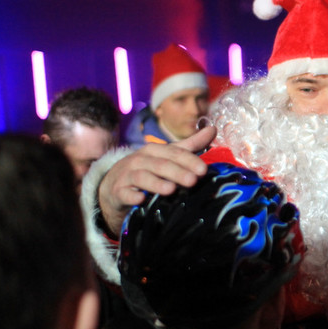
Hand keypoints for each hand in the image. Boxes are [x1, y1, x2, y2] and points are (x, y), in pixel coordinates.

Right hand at [98, 126, 215, 235]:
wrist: (114, 186)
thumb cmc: (147, 169)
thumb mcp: (167, 156)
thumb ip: (190, 145)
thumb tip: (212, 129)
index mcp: (154, 151)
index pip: (174, 153)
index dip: (189, 160)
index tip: (203, 170)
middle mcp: (140, 160)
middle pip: (160, 165)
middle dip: (177, 172)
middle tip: (193, 180)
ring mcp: (127, 175)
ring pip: (142, 177)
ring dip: (156, 183)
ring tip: (171, 189)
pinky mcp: (118, 191)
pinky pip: (124, 193)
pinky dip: (131, 196)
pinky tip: (140, 199)